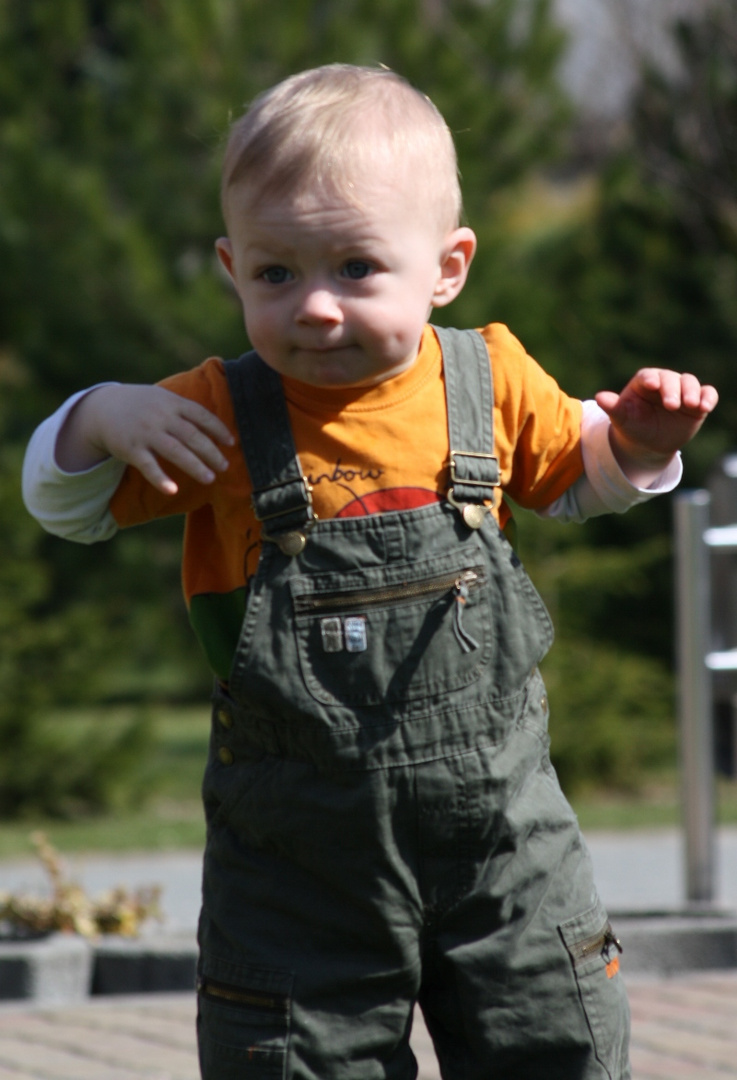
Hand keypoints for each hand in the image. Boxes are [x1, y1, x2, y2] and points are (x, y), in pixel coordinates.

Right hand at [55, 384, 234, 493]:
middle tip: (225, 466)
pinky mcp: (131, 449)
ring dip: (194, 465)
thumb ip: (185, 409)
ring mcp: (146, 433)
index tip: (232, 442)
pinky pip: (148, 466)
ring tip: (210, 478)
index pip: (201, 415)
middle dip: (211, 452)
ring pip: (175, 451)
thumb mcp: (163, 398)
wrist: (103, 407)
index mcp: (172, 402)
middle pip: (192, 435)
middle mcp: (161, 416)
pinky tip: (172, 490)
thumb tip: (217, 425)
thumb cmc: (141, 404)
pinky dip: (160, 479)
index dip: (218, 429)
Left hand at [595, 369, 717, 483]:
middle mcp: (664, 382)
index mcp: (644, 382)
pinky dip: (708, 397)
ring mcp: (682, 391)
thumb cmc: (633, 427)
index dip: (650, 379)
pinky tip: (705, 407)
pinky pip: (707, 393)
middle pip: (671, 378)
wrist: (649, 444)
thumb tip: (599, 397)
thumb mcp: (622, 419)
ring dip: (691, 392)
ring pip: (690, 382)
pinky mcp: (697, 402)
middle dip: (672, 390)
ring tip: (689, 405)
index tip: (650, 384)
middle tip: (671, 405)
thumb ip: (612, 407)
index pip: (648, 376)